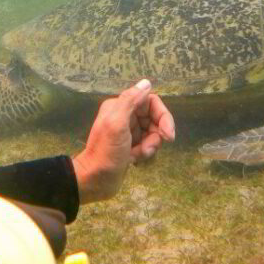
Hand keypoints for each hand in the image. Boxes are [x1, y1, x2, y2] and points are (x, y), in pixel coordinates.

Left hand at [71, 78, 175, 203]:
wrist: (95, 181)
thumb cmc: (106, 152)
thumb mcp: (117, 124)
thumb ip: (130, 101)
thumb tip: (147, 82)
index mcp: (121, 107)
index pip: (152, 102)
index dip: (164, 117)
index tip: (168, 135)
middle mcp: (125, 116)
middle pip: (155, 120)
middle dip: (155, 137)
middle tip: (146, 150)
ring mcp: (129, 132)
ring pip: (153, 135)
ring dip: (149, 148)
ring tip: (137, 157)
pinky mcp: (131, 146)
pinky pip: (148, 146)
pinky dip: (145, 155)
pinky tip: (134, 162)